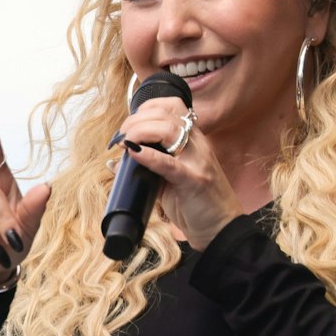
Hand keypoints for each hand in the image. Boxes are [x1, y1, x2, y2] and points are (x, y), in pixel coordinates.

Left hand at [115, 98, 240, 249]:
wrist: (220, 229)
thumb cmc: (196, 204)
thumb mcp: (171, 179)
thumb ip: (150, 166)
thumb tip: (116, 162)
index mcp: (194, 141)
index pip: (173, 106)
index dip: (147, 107)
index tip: (129, 123)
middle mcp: (198, 145)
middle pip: (166, 114)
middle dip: (137, 120)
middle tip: (121, 136)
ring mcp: (198, 161)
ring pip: (168, 130)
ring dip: (140, 131)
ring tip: (125, 143)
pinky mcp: (194, 181)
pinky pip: (169, 163)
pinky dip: (149, 156)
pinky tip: (134, 153)